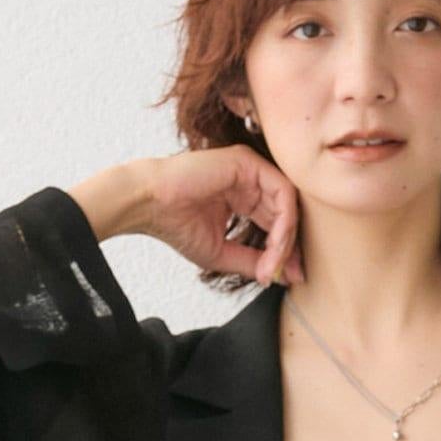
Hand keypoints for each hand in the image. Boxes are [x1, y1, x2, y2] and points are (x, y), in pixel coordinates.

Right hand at [145, 146, 305, 286]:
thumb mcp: (222, 252)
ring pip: (288, 204)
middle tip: (292, 274)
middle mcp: (250, 181)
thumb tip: (282, 277)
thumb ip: (252, 261)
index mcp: (243, 197)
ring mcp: (250, 170)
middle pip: (286, 214)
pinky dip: (284, 221)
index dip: (286, 252)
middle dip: (292, 248)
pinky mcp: (248, 163)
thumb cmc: (175, 225)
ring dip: (287, 238)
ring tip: (276, 263)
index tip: (290, 278)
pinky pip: (281, 192)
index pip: (277, 223)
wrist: (148, 204)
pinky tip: (275, 244)